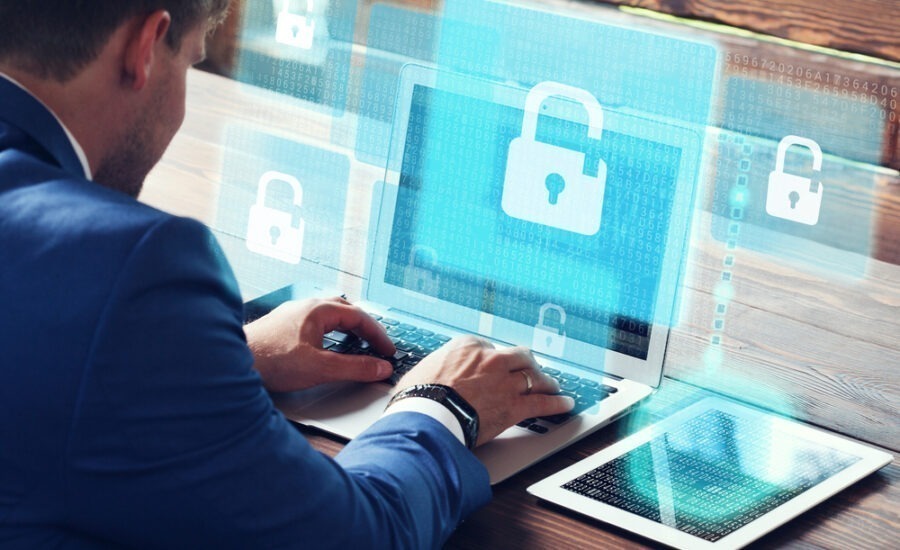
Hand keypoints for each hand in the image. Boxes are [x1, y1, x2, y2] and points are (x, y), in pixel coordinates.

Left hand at [244, 297, 395, 391]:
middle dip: (365, 328)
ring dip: (347, 328)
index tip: (388, 351)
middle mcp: (306, 307)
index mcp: (319, 310)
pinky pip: (314, 323)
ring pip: (328, 316)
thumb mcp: (320, 368)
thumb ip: (354, 368)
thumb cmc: (270, 361)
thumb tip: (380, 368)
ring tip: (356, 343)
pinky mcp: (281, 327)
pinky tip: (325, 346)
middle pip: (345, 311)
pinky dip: (330, 332)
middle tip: (376, 345)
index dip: (378, 335)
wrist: (232, 362)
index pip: (360, 316)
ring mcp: (292, 315)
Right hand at [394, 336, 573, 445]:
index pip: (488, 348)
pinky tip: (565, 404)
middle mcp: (491, 359)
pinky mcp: (514, 405)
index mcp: (467, 346)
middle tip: (531, 369)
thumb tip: (428, 377)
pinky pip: (543, 402)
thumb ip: (435, 369)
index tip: (495, 367)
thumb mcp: (422, 371)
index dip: (493, 360)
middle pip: (519, 356)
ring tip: (552, 386)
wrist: (428, 416)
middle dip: (527, 364)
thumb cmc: (418, 396)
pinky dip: (556, 403)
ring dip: (545, 381)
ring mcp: (505, 381)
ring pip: (534, 376)